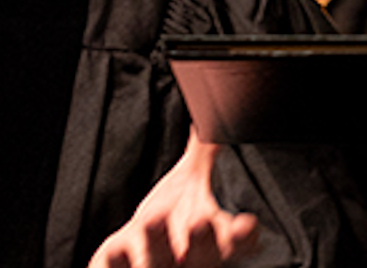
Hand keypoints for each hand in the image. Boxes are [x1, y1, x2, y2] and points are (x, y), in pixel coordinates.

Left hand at [88, 128, 260, 267]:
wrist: (135, 258)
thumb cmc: (169, 221)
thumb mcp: (188, 185)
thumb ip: (203, 153)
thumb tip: (213, 114)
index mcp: (212, 239)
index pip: (238, 241)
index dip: (244, 236)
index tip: (248, 224)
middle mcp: (191, 260)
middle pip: (204, 257)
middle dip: (203, 242)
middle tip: (199, 223)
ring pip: (162, 263)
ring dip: (158, 244)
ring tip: (153, 219)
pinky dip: (121, 260)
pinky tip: (118, 247)